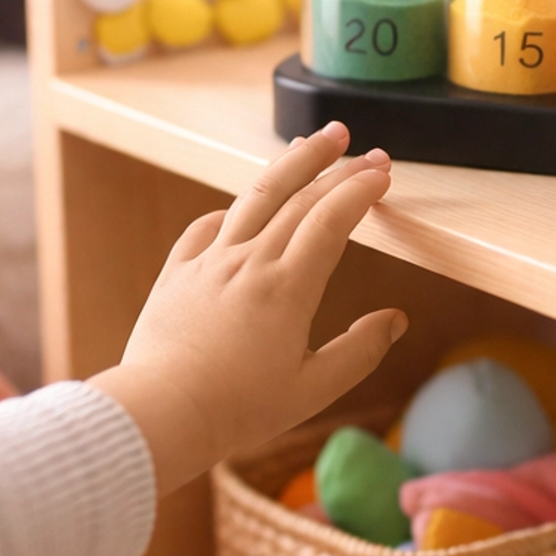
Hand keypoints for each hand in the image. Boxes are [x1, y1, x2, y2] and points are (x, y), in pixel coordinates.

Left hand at [89, 122, 405, 494]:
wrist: (160, 412)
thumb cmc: (238, 409)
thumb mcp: (313, 389)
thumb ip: (359, 352)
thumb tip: (395, 320)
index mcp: (288, 287)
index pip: (332, 219)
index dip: (360, 190)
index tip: (383, 173)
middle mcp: (249, 261)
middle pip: (298, 196)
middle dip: (337, 167)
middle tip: (366, 149)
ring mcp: (209, 262)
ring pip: (254, 197)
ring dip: (288, 164)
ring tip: (311, 142)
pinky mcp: (177, 273)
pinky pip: (205, 227)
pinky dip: (230, 210)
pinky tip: (238, 208)